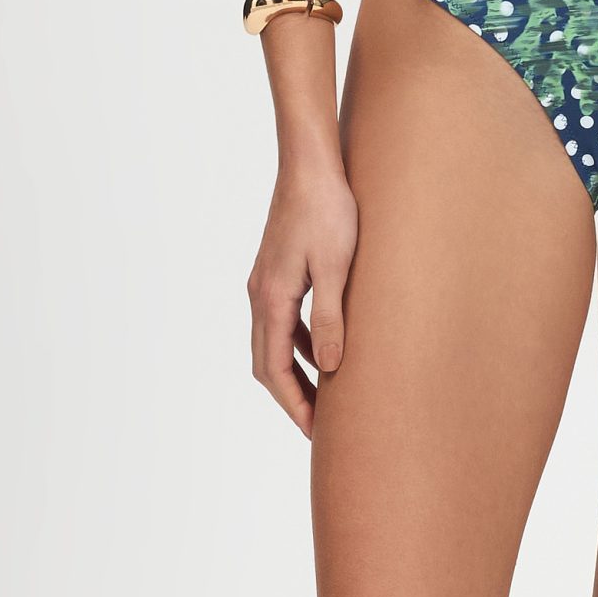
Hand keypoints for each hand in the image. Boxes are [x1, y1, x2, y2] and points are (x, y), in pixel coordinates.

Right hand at [247, 153, 358, 437]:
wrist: (310, 163)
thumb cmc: (328, 210)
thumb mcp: (337, 267)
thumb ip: (331, 319)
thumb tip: (331, 369)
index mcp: (272, 299)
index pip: (274, 370)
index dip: (295, 404)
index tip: (317, 432)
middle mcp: (260, 294)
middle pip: (266, 362)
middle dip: (292, 395)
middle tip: (320, 425)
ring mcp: (265, 280)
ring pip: (273, 340)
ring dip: (294, 370)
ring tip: (325, 393)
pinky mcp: (277, 268)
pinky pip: (283, 318)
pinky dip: (299, 341)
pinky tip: (324, 345)